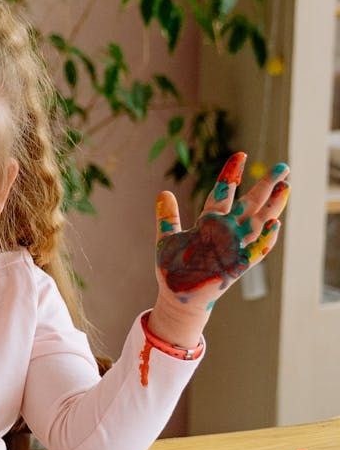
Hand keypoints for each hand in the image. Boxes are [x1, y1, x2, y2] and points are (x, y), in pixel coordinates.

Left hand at [150, 152, 288, 345]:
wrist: (177, 296)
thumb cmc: (175, 268)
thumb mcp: (168, 238)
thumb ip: (168, 216)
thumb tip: (164, 192)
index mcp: (209, 223)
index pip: (223, 193)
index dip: (231, 175)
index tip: (240, 154)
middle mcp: (225, 232)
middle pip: (249, 204)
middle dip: (265, 186)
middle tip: (282, 167)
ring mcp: (232, 248)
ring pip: (258, 224)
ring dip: (272, 207)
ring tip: (285, 188)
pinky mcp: (235, 265)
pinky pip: (254, 251)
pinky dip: (265, 239)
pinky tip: (275, 225)